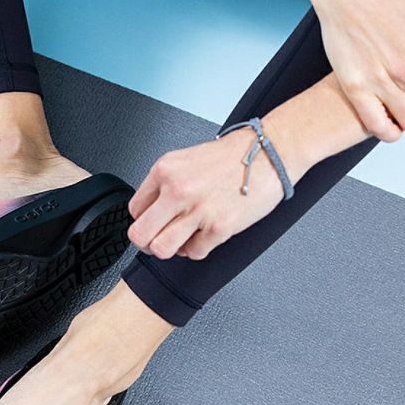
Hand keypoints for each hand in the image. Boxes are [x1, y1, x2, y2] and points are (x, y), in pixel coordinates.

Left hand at [127, 126, 299, 260]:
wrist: (269, 152)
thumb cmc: (233, 156)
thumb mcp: (187, 159)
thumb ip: (165, 184)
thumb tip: (153, 211)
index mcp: (166, 170)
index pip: (135, 209)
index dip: (144, 220)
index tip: (153, 223)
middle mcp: (178, 189)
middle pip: (140, 235)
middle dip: (147, 243)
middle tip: (158, 240)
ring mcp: (198, 209)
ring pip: (161, 249)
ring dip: (170, 250)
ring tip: (182, 240)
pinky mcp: (219, 226)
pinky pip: (194, 253)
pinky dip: (198, 248)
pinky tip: (206, 234)